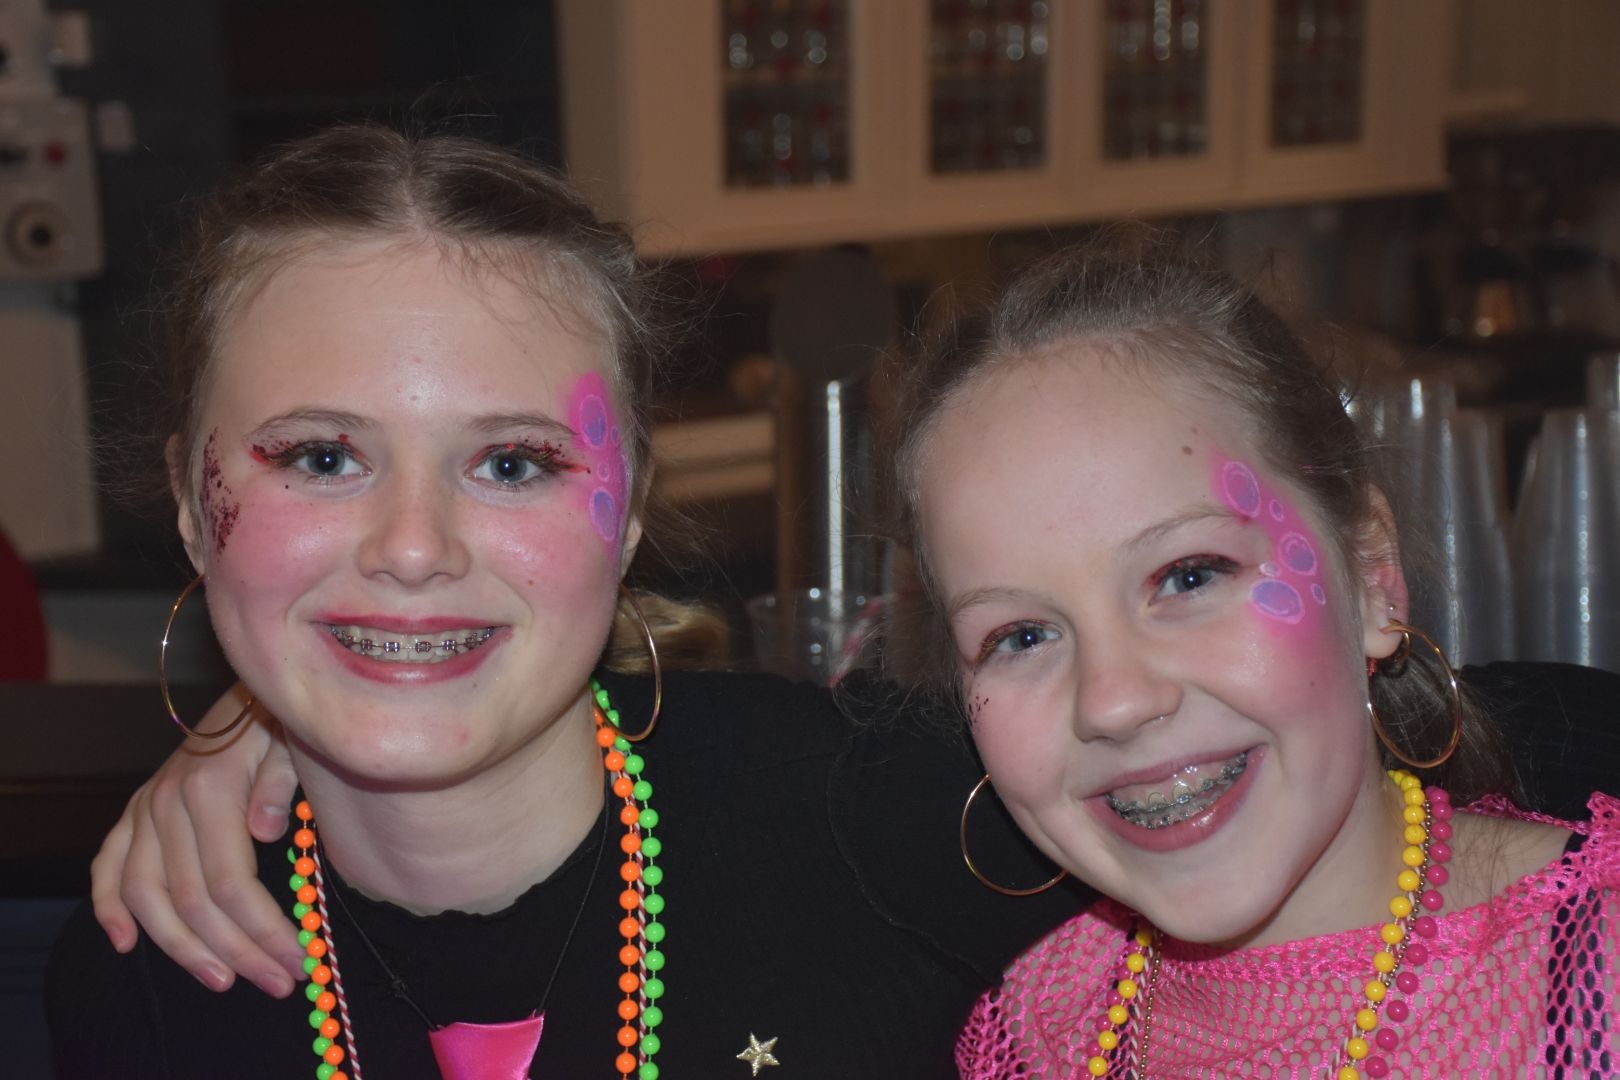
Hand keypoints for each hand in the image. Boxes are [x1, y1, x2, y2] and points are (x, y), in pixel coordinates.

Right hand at [90, 684, 303, 995]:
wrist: (252, 693)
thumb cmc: (283, 722)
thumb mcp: (296, 742)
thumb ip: (280, 782)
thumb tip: (264, 829)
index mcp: (209, 789)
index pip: (231, 883)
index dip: (263, 930)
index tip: (298, 961)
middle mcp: (167, 804)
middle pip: (193, 901)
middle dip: (238, 952)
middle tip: (278, 983)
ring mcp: (145, 810)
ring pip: (148, 897)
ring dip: (182, 949)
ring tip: (222, 981)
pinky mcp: (135, 813)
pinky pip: (108, 865)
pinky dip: (108, 907)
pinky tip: (125, 942)